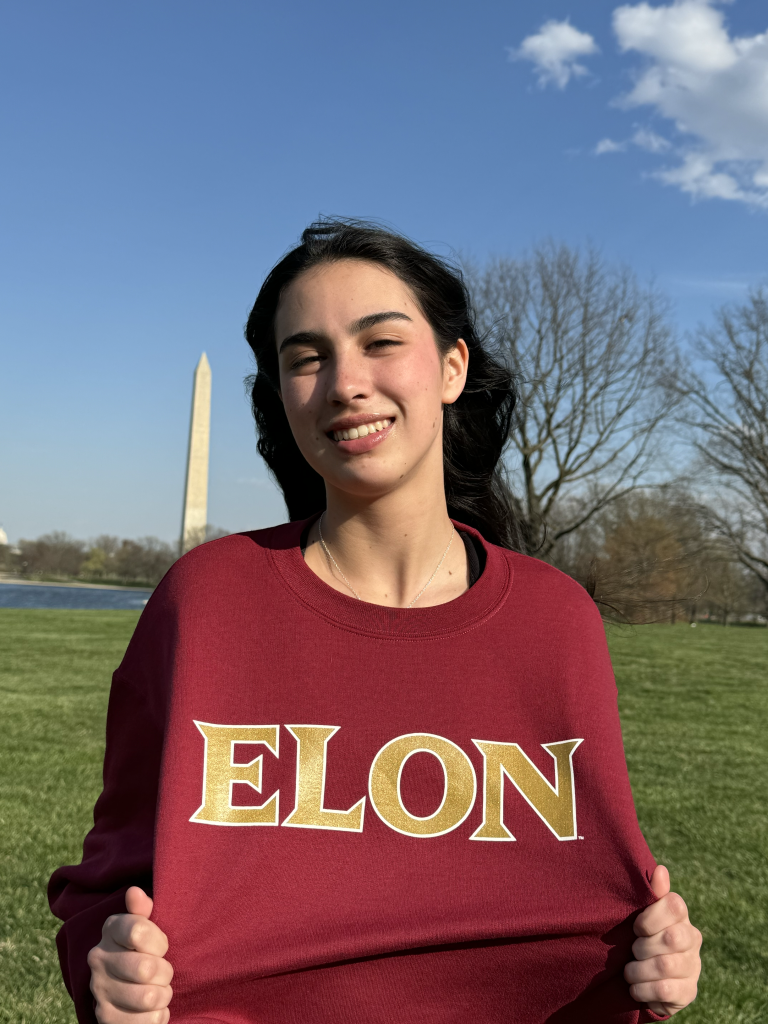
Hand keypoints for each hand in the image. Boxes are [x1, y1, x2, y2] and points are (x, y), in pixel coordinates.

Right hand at [87, 886, 172, 1022]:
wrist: (129, 985)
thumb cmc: (146, 948)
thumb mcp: (148, 924)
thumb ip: (144, 909)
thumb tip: (135, 892)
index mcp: (110, 929)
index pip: (139, 931)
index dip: (159, 942)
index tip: (161, 946)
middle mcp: (98, 958)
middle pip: (146, 968)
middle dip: (165, 971)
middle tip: (162, 971)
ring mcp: (99, 989)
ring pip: (149, 997)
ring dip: (163, 995)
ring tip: (158, 989)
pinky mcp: (105, 1017)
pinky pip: (148, 1021)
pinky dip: (158, 1016)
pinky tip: (152, 1008)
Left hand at [625, 865, 701, 1016]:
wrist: (654, 979)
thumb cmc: (647, 938)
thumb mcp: (646, 915)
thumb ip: (654, 894)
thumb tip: (660, 869)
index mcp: (681, 917)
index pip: (675, 906)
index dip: (650, 917)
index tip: (636, 927)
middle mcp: (692, 939)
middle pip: (671, 937)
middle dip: (642, 947)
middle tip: (633, 951)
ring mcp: (693, 967)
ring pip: (665, 965)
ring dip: (638, 970)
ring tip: (630, 972)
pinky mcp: (688, 992)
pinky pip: (664, 990)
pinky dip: (643, 989)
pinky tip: (636, 987)